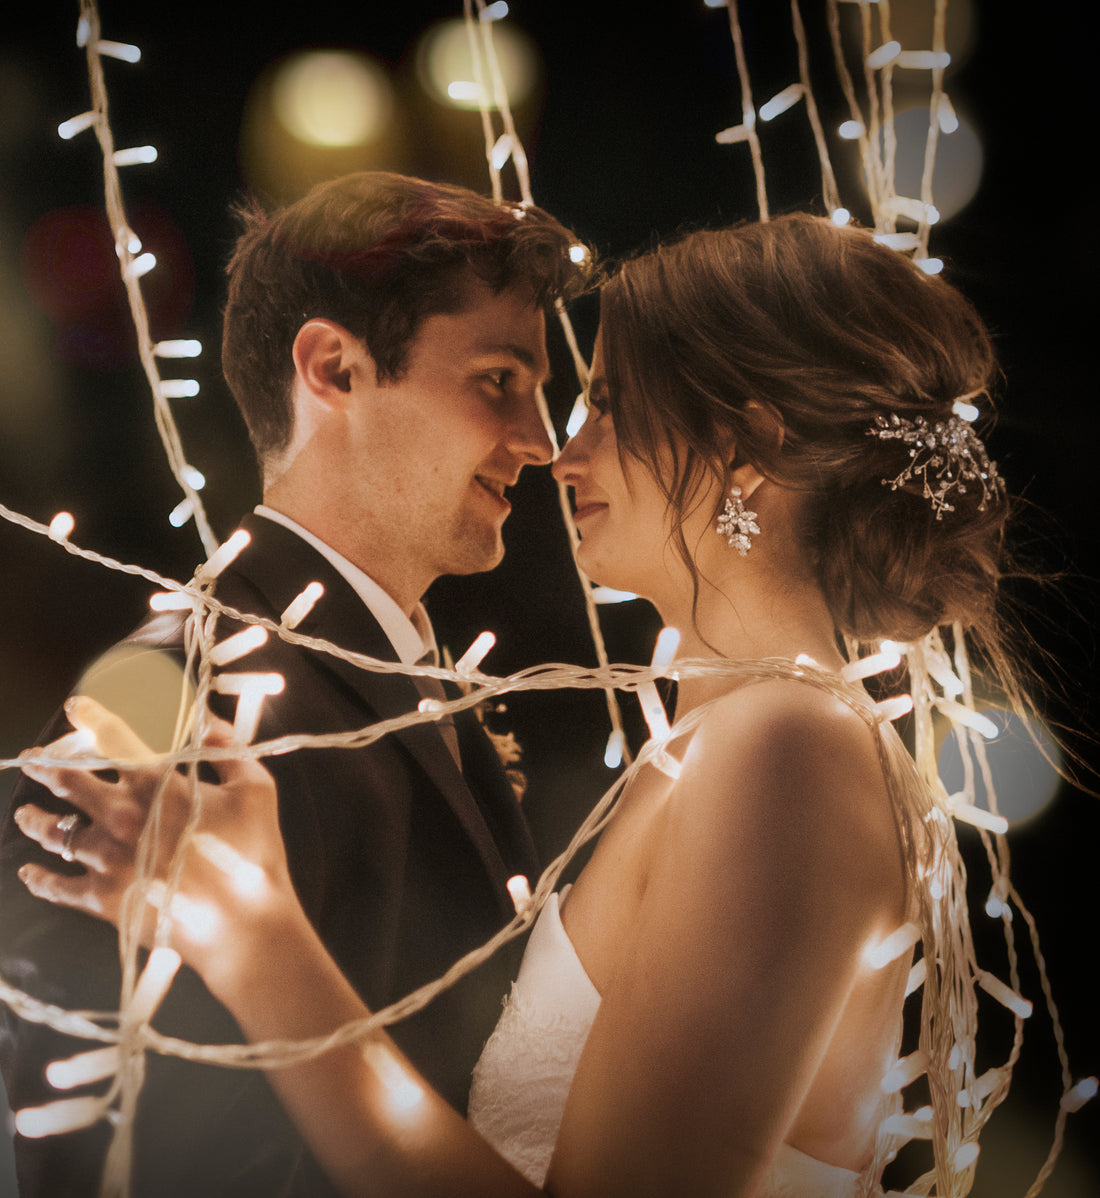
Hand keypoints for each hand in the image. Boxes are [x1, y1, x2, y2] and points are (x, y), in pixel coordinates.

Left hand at [14, 696, 297, 996]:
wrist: (241, 924)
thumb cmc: (254, 852)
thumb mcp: (255, 787)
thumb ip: (227, 748)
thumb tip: (207, 720)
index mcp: (156, 783)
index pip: (113, 738)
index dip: (91, 718)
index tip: (75, 707)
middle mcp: (120, 815)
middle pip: (68, 779)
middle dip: (46, 764)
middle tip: (34, 759)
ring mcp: (105, 858)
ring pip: (52, 831)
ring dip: (35, 818)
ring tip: (26, 813)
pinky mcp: (100, 898)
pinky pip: (56, 885)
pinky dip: (39, 878)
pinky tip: (30, 873)